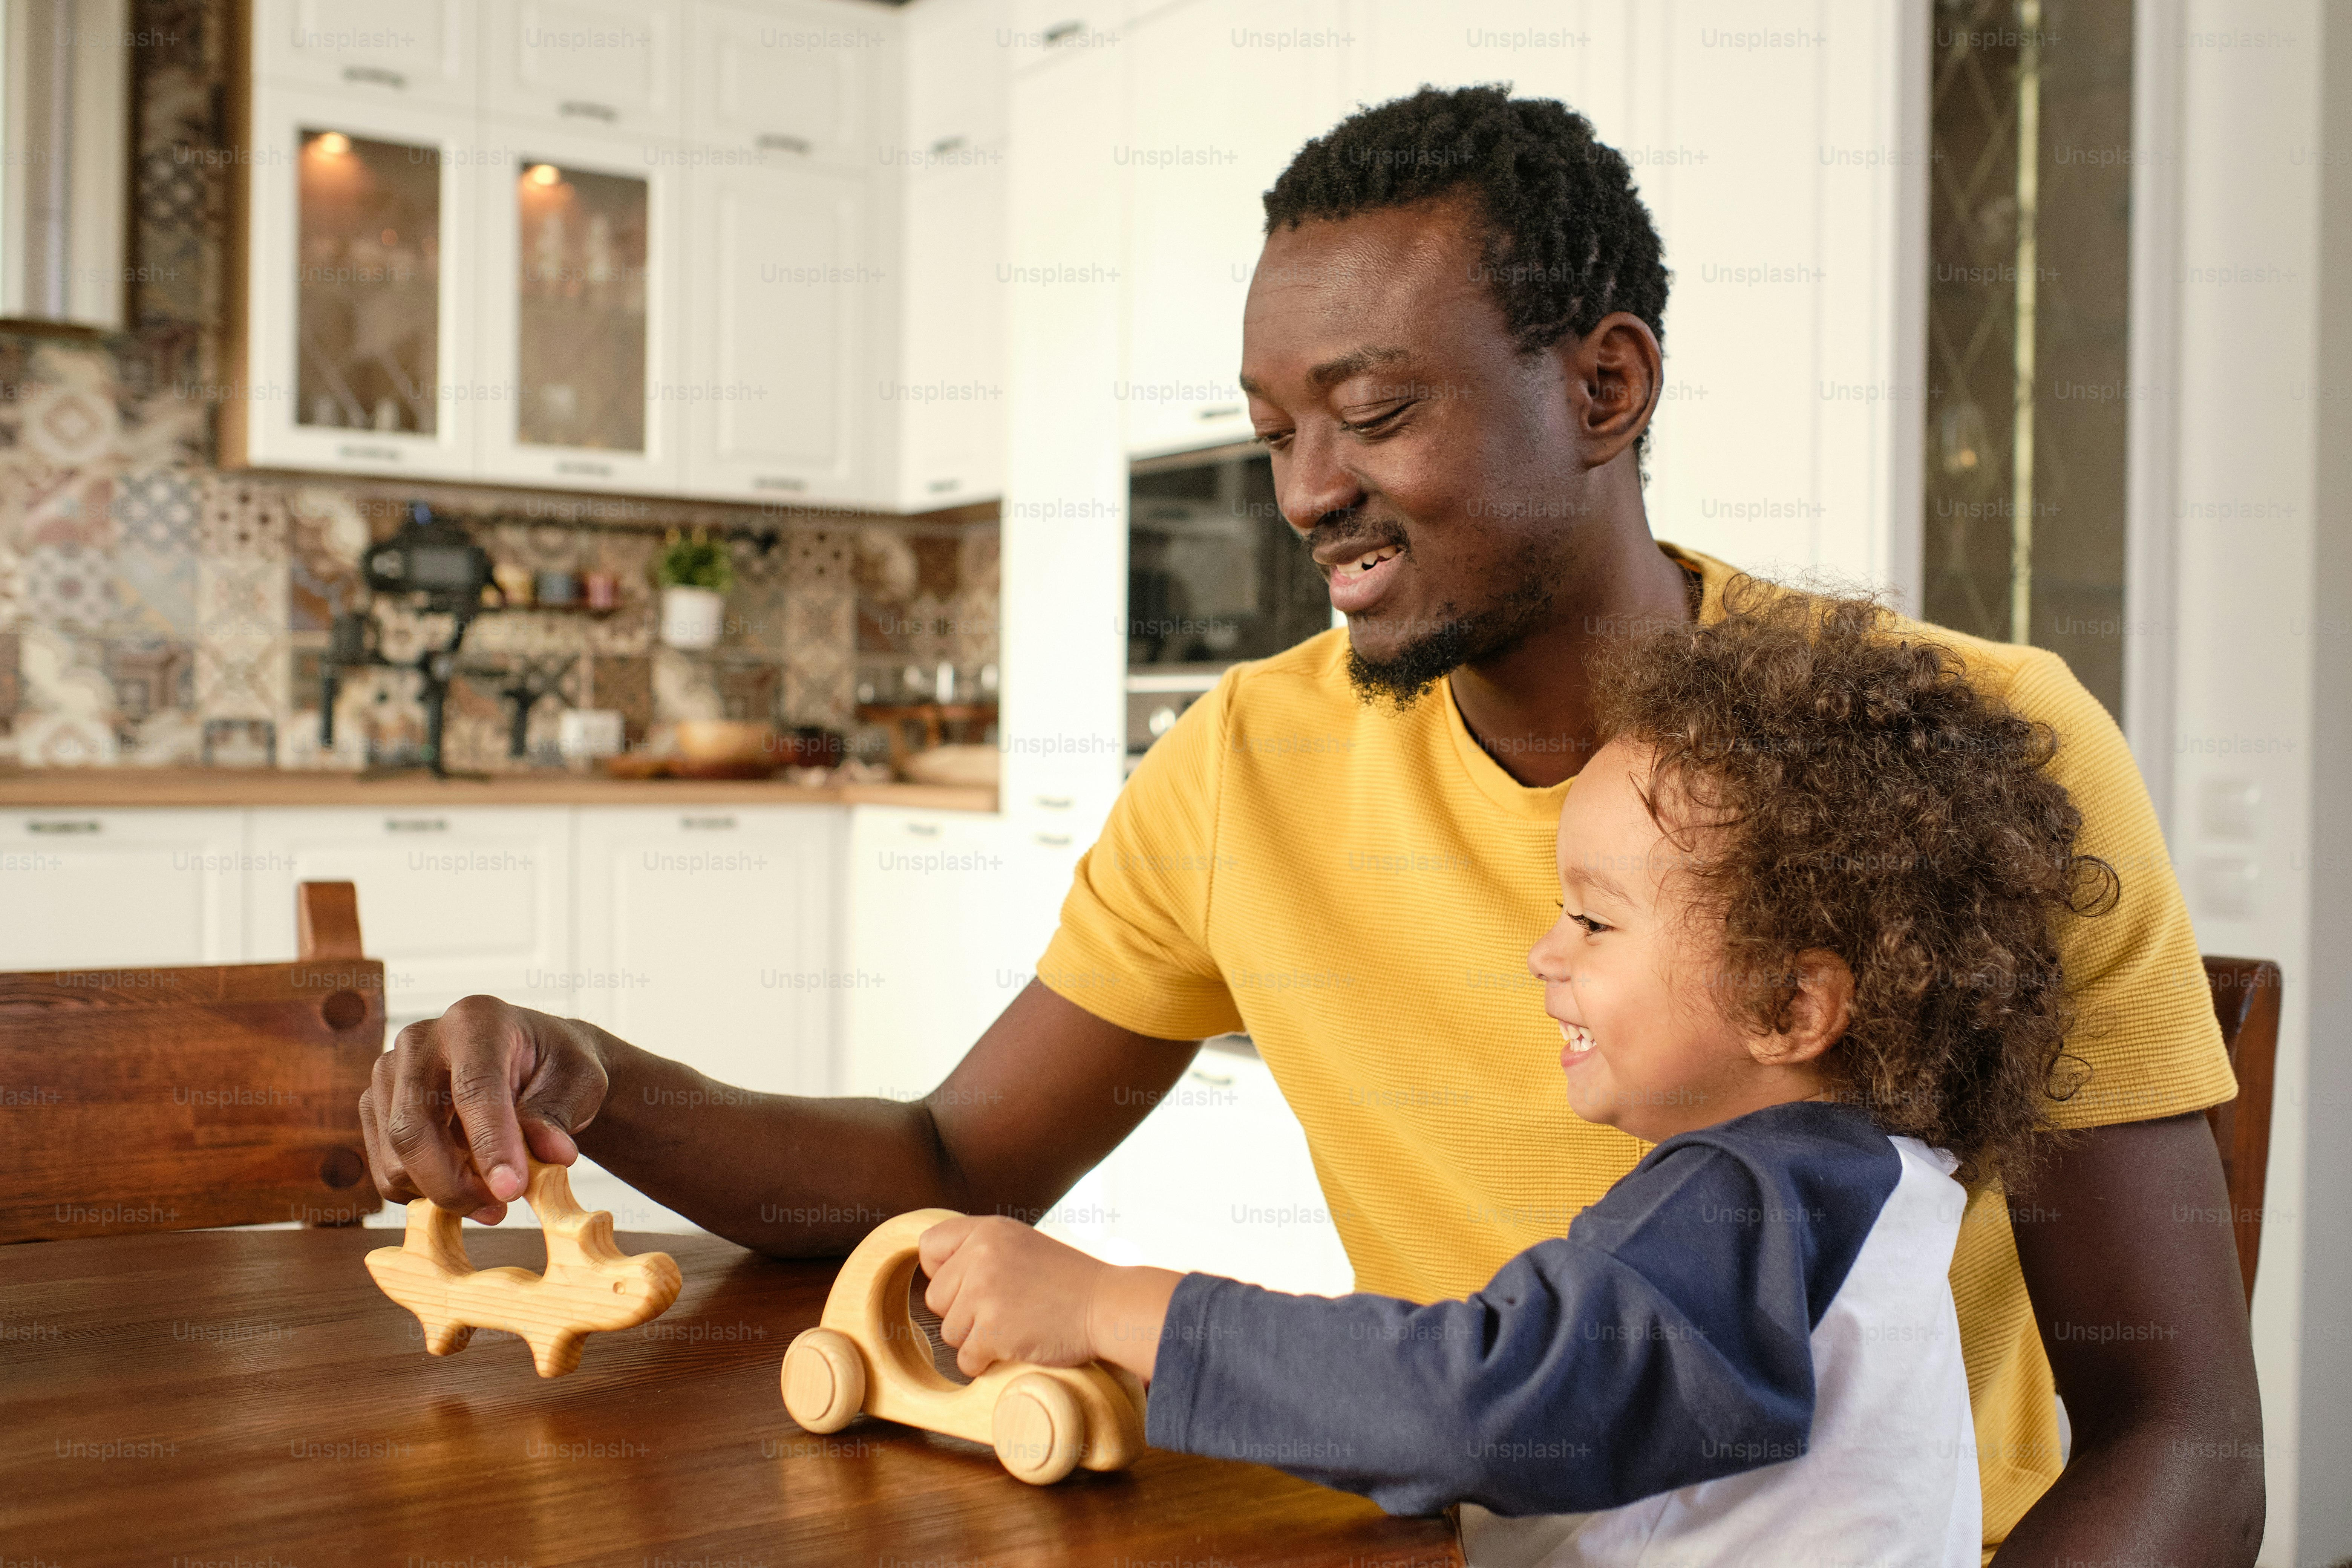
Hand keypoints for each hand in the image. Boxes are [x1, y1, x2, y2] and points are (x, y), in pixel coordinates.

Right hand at [358, 995, 610, 1222]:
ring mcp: (389, 1073)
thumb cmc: (555, 1067)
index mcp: (475, 1020)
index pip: (473, 1089)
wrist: (530, 1061)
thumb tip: (552, 1155)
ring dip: (441, 1192)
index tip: (512, 1190)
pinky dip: (422, 1191)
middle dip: (454, 1183)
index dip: (490, 1145)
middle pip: (414, 1128)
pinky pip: (386, 1168)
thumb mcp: (579, 1082)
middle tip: (499, 1209)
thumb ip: (558, 1115)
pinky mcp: (375, 1106)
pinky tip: (462, 1184)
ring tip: (491, 1198)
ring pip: (395, 1156)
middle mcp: (420, 1040)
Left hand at [918, 1215, 1107, 1377]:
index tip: (968, 1285)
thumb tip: (934, 1273)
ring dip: (975, 1338)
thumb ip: (981, 1250)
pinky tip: (1013, 1347)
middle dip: (962, 1312)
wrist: (1107, 1305)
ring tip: (1014, 1326)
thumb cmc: (1068, 1280)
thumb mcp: (1021, 1243)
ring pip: (949, 1332)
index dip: (942, 1272)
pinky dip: (984, 1363)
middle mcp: (981, 1255)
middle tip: (1002, 1310)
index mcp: (987, 1230)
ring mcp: (986, 1293)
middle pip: (935, 1298)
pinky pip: (965, 1360)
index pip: (929, 1246)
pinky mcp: (994, 1331)